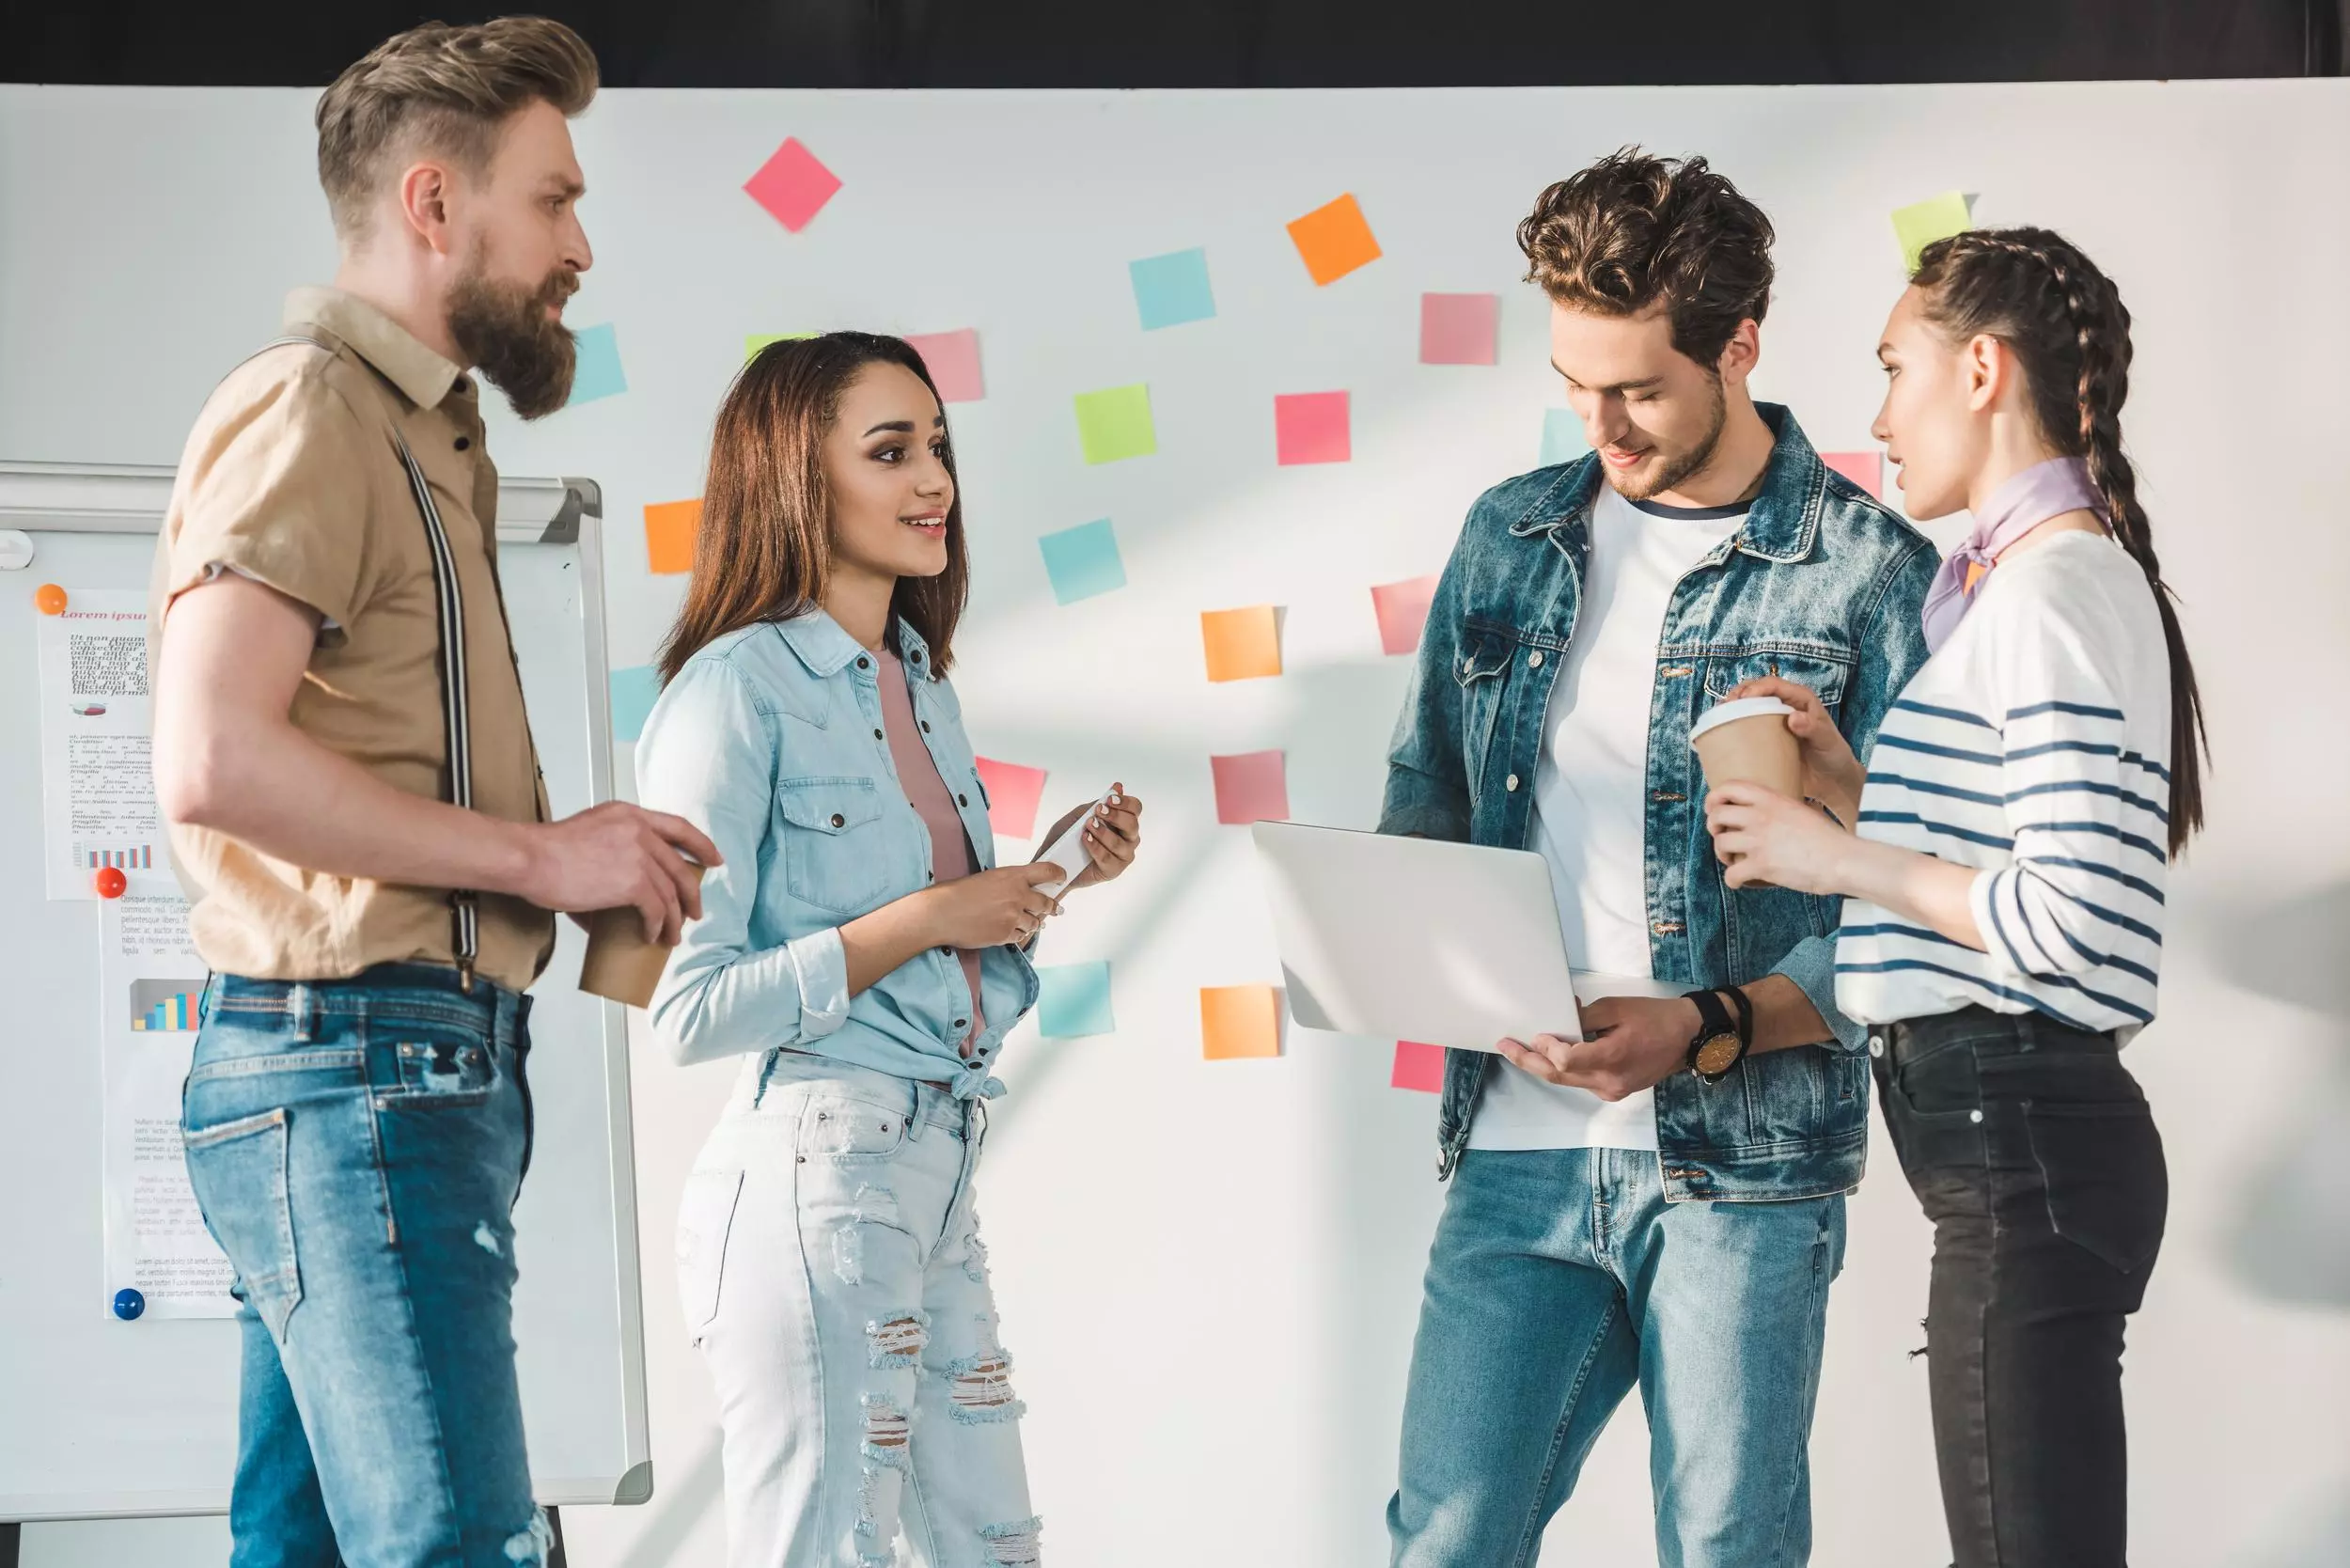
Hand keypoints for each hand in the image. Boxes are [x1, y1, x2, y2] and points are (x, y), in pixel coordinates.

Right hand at [512, 802, 722, 945]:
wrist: (529, 858)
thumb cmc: (546, 852)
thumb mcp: (589, 837)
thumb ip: (613, 856)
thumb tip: (620, 897)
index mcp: (629, 814)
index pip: (678, 826)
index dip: (701, 845)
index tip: (715, 859)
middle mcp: (639, 829)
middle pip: (680, 865)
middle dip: (692, 893)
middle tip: (696, 912)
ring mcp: (638, 854)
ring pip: (671, 892)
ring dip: (675, 919)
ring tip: (673, 936)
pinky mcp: (632, 881)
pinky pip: (656, 909)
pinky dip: (657, 926)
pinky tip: (651, 936)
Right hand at [924, 863, 1064, 948]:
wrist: (941, 913)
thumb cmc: (957, 893)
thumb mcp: (987, 878)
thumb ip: (1009, 884)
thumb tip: (1022, 893)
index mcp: (1013, 876)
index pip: (1047, 872)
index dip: (1058, 875)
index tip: (1062, 878)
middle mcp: (1018, 896)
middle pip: (1046, 903)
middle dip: (1051, 907)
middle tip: (1055, 910)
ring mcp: (1014, 917)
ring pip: (1035, 923)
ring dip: (1032, 922)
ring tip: (1023, 922)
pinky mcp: (1006, 935)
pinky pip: (1021, 936)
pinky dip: (1017, 934)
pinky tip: (1009, 931)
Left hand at [1054, 785, 1142, 889]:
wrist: (1053, 860)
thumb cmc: (1068, 837)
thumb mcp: (1080, 815)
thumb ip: (1098, 803)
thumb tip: (1118, 787)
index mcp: (1122, 822)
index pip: (1135, 808)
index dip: (1125, 802)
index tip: (1109, 799)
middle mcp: (1127, 838)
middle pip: (1133, 825)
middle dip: (1115, 816)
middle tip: (1098, 812)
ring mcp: (1122, 856)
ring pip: (1120, 843)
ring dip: (1103, 832)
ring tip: (1088, 826)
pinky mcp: (1113, 870)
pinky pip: (1108, 858)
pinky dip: (1095, 847)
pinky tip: (1085, 840)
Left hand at [1497, 995, 1702, 1098]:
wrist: (1689, 1037)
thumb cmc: (1656, 1018)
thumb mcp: (1616, 1008)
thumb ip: (1583, 1018)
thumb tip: (1559, 1021)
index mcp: (1612, 1059)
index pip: (1565, 1061)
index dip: (1546, 1048)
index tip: (1538, 1033)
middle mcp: (1609, 1082)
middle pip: (1559, 1076)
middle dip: (1528, 1061)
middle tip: (1505, 1046)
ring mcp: (1612, 1090)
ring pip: (1568, 1080)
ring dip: (1544, 1064)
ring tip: (1521, 1048)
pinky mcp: (1615, 1091)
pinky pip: (1582, 1080)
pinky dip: (1566, 1067)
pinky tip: (1555, 1052)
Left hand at [1704, 781, 1854, 895]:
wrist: (1843, 860)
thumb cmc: (1828, 838)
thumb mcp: (1802, 810)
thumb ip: (1780, 809)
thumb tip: (1770, 814)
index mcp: (1771, 799)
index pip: (1730, 787)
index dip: (1715, 797)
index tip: (1713, 808)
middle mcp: (1761, 816)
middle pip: (1718, 816)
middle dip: (1714, 827)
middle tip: (1722, 836)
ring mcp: (1759, 840)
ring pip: (1720, 843)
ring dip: (1722, 854)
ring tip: (1732, 859)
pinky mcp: (1762, 865)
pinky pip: (1731, 874)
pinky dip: (1732, 880)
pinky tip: (1740, 882)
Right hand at [1725, 676, 1861, 821]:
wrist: (1831, 781)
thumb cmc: (1833, 756)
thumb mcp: (1826, 740)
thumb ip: (1813, 728)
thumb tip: (1793, 718)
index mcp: (1800, 699)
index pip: (1774, 685)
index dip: (1756, 688)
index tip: (1743, 699)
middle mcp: (1784, 706)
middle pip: (1756, 691)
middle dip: (1738, 694)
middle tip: (1726, 706)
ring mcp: (1773, 723)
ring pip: (1748, 707)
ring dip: (1732, 708)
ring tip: (1719, 717)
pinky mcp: (1765, 739)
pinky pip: (1747, 729)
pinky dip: (1734, 727)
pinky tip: (1723, 733)